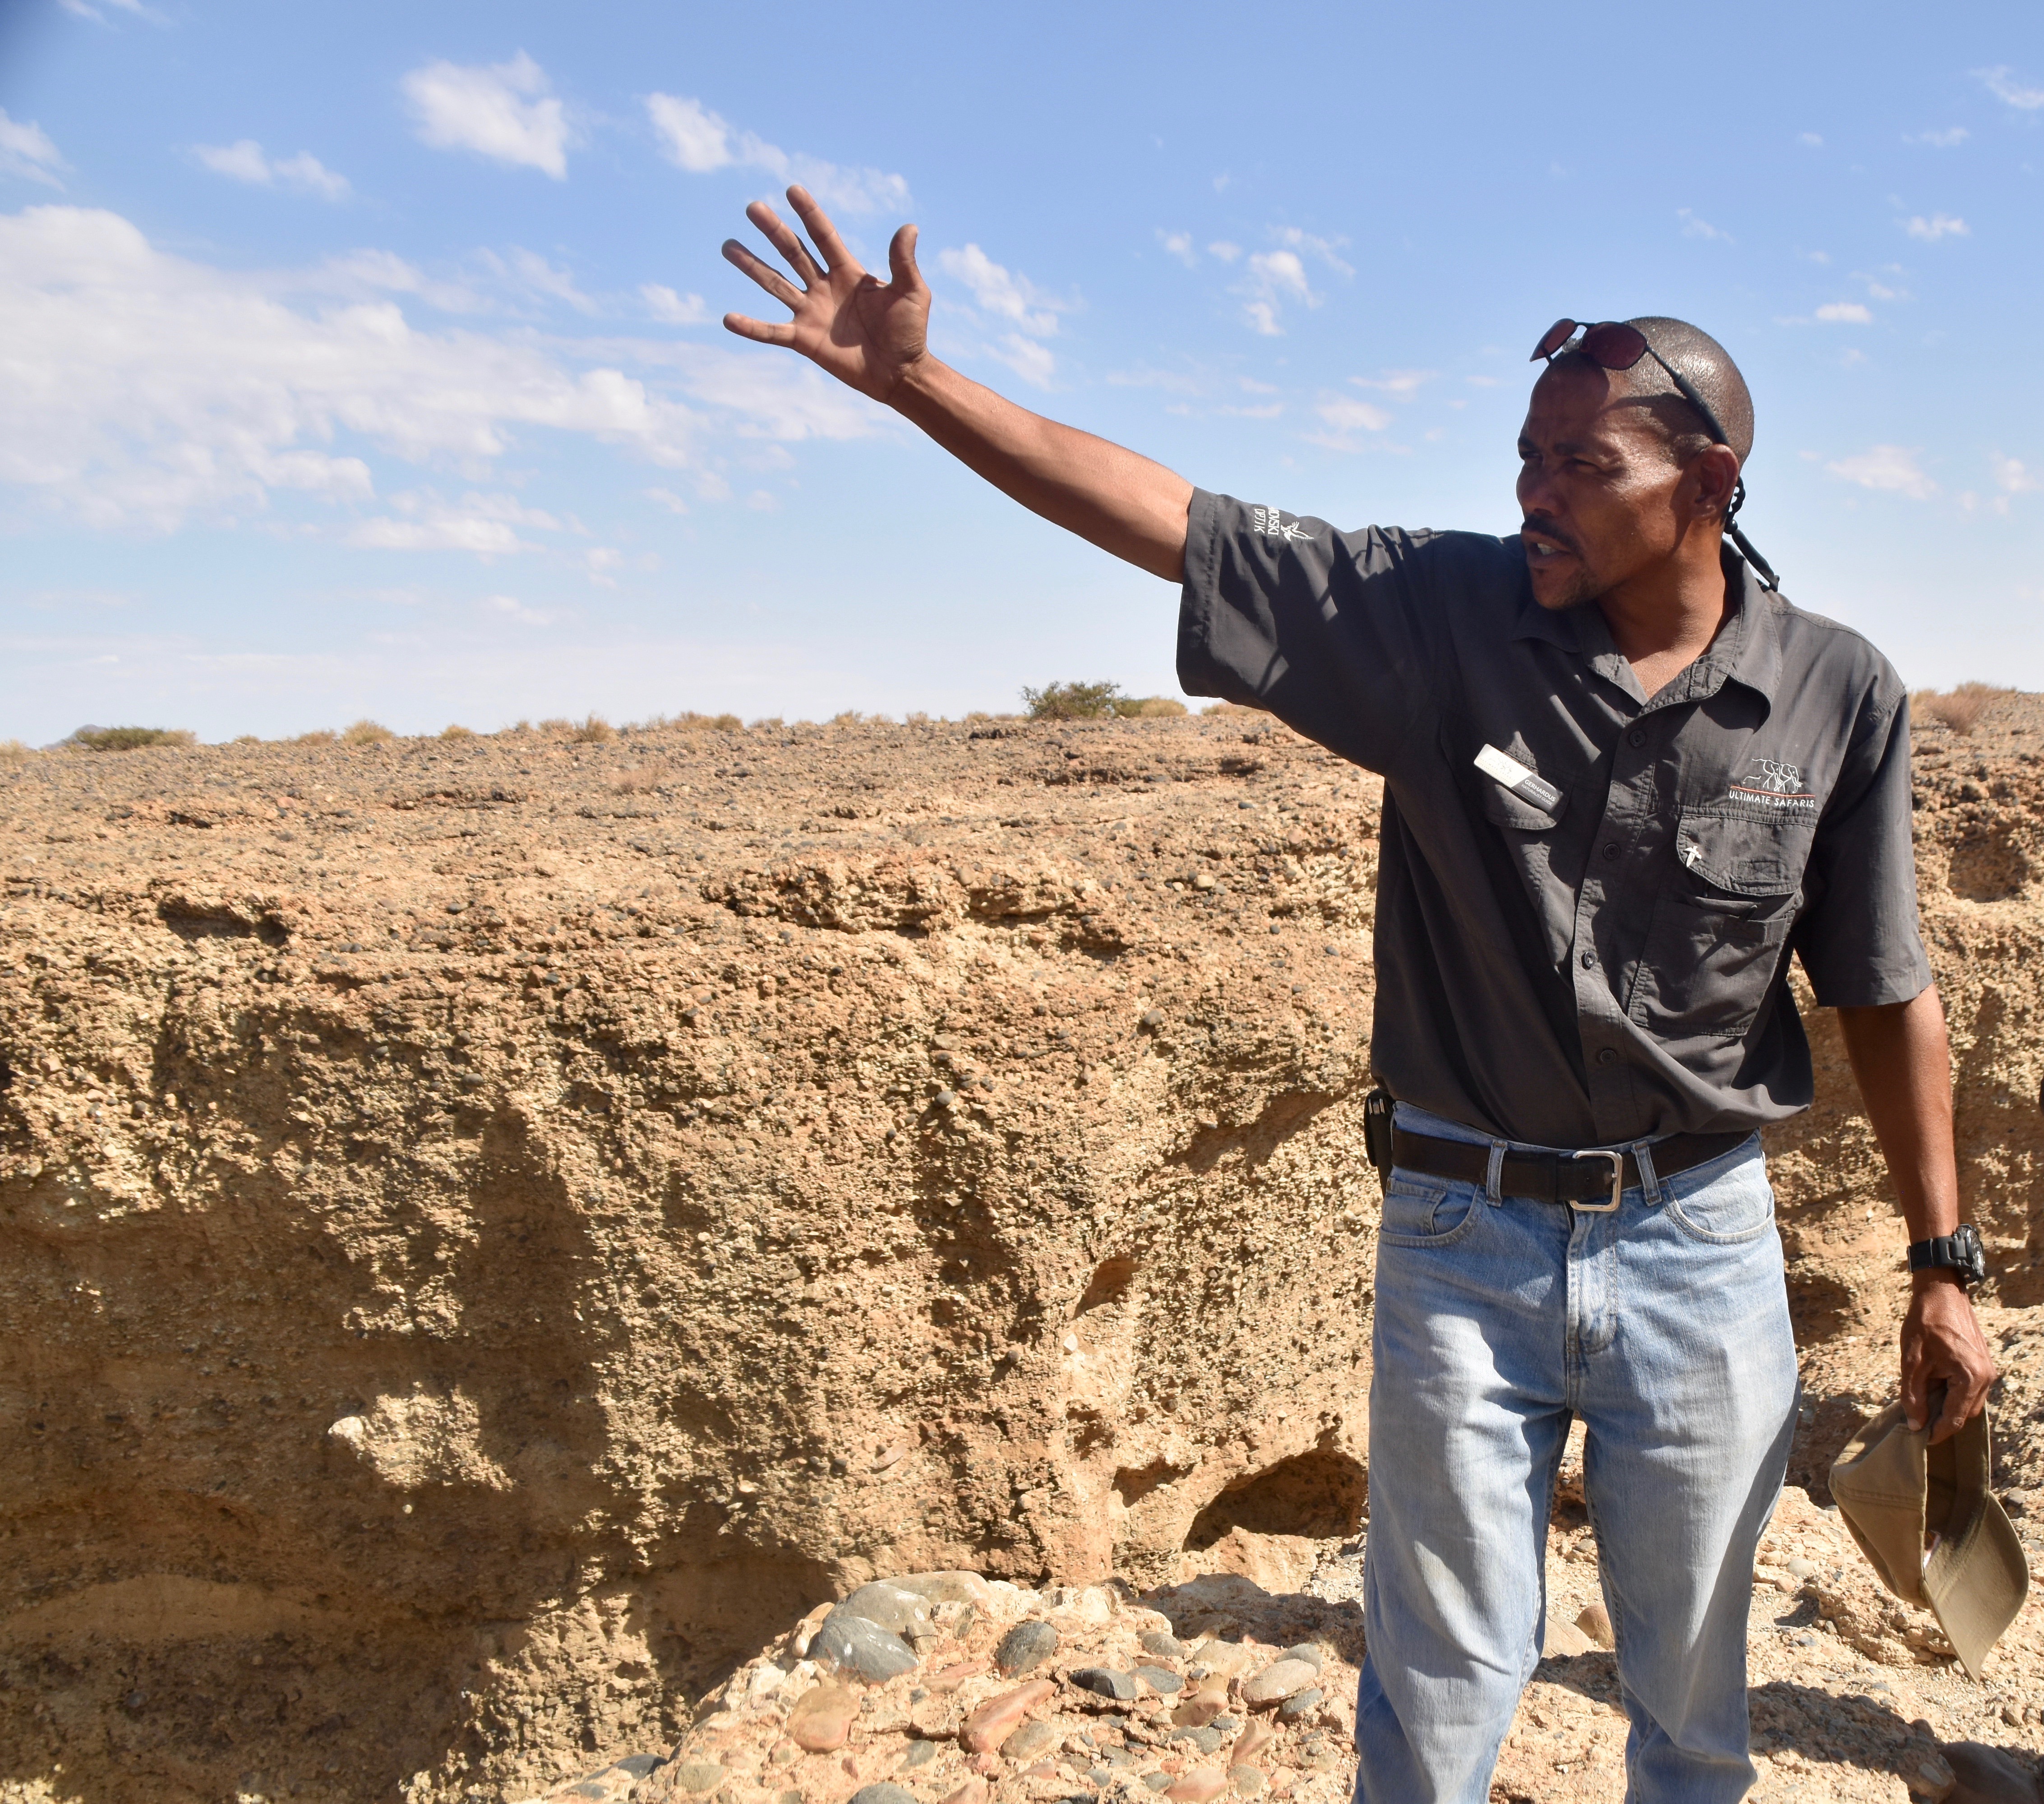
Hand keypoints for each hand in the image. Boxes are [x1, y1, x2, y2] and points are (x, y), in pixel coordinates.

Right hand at [722, 186, 929, 404]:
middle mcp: (825, 287)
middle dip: (773, 231)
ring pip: (775, 283)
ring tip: (728, 246)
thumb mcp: (912, 292)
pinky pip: (773, 332)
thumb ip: (903, 261)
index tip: (792, 190)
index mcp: (848, 272)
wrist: (901, 373)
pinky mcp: (804, 340)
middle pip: (793, 253)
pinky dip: (751, 328)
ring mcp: (811, 312)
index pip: (823, 236)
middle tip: (752, 208)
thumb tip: (909, 227)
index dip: (809, 214)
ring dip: (751, 265)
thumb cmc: (910, 332)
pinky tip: (728, 319)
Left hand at [1900, 1274, 1996, 1442]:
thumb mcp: (1912, 1362)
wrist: (1941, 1293)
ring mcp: (1987, 1370)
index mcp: (1971, 1378)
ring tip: (1924, 1404)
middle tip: (1918, 1421)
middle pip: (1965, 1414)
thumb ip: (1913, 1396)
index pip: (1956, 1418)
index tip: (1920, 1440)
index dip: (1937, 1432)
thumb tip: (1915, 1425)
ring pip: (1969, 1403)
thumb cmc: (1924, 1324)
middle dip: (1943, 1420)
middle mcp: (1986, 1377)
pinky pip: (1971, 1389)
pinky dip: (1954, 1394)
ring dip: (1949, 1407)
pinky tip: (1935, 1388)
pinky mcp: (1983, 1363)